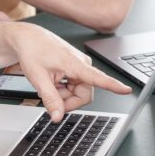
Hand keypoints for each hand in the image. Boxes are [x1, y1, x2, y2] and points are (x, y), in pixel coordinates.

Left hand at [4, 23, 130, 120]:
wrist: (27, 38)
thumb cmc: (32, 51)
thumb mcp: (38, 78)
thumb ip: (50, 99)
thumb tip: (58, 116)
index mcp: (75, 64)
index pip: (98, 78)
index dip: (113, 86)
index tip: (126, 90)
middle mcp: (81, 64)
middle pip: (84, 95)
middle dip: (68, 101)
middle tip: (50, 95)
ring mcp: (79, 67)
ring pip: (79, 93)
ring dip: (64, 95)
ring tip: (50, 84)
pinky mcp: (75, 69)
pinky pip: (75, 88)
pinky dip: (62, 89)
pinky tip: (53, 81)